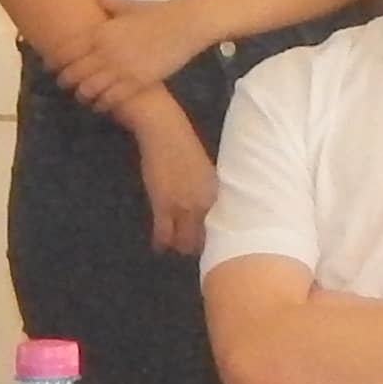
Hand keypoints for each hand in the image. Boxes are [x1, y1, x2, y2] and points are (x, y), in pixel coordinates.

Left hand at [57, 0, 209, 115]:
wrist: (186, 25)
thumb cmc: (157, 13)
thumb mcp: (127, 5)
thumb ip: (104, 0)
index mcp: (99, 33)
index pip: (65, 53)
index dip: (53, 63)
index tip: (51, 67)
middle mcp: (105, 53)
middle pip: (72, 75)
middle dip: (66, 82)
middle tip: (66, 84)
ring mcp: (121, 70)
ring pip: (88, 91)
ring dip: (82, 95)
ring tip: (83, 96)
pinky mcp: (137, 83)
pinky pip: (111, 100)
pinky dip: (102, 104)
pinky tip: (101, 104)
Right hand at [132, 99, 218, 259]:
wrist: (167, 132)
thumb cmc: (188, 151)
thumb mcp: (208, 175)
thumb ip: (211, 195)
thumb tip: (215, 214)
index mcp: (219, 194)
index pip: (224, 228)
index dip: (218, 241)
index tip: (216, 247)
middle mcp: (206, 203)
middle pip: (204, 239)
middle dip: (197, 248)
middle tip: (191, 251)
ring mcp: (185, 205)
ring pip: (183, 239)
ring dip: (178, 246)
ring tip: (175, 248)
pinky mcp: (164, 203)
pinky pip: (163, 232)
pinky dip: (161, 242)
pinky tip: (159, 246)